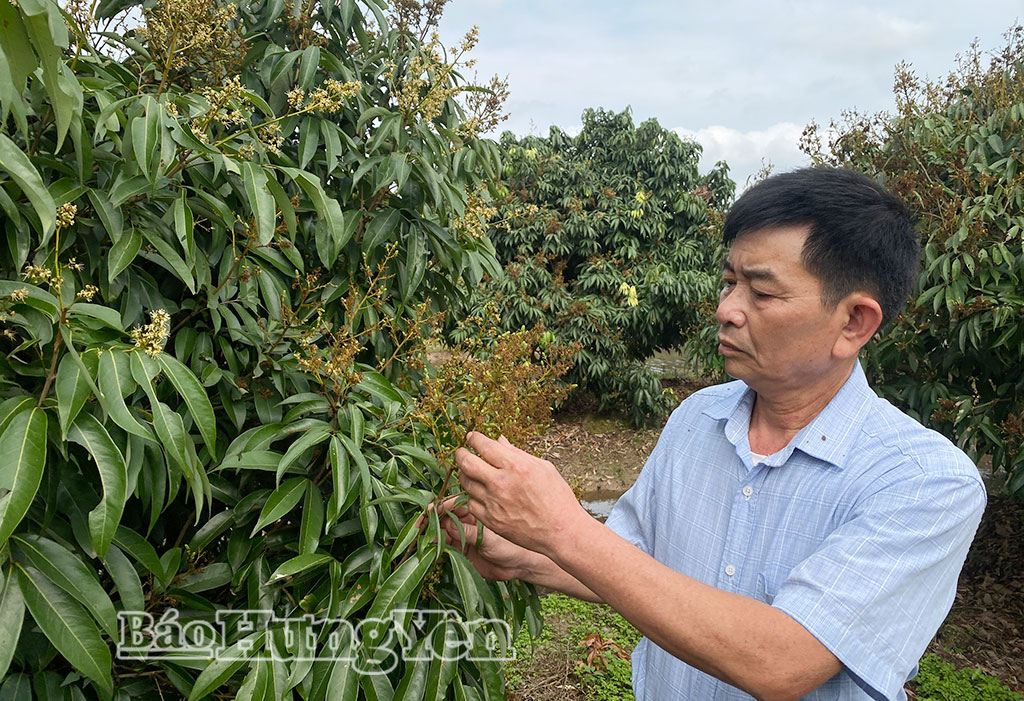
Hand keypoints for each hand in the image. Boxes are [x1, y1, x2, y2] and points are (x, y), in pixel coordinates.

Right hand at [429, 496, 533, 580]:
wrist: (519, 567)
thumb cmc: (512, 546)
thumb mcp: (490, 538)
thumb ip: (469, 532)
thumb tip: (447, 524)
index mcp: (476, 511)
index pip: (454, 505)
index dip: (441, 507)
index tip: (431, 510)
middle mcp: (467, 521)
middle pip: (444, 517)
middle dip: (431, 519)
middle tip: (419, 524)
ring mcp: (463, 535)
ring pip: (442, 531)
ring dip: (432, 533)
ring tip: (422, 536)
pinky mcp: (460, 551)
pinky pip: (444, 546)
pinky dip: (435, 546)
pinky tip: (429, 548)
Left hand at [455, 432, 587, 556]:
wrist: (561, 531)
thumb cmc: (557, 497)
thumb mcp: (543, 468)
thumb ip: (517, 453)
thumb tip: (499, 441)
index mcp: (516, 466)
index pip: (484, 445)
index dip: (474, 438)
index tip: (471, 437)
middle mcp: (501, 483)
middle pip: (466, 463)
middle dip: (461, 454)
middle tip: (462, 453)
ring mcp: (493, 503)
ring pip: (466, 483)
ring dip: (465, 474)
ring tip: (471, 472)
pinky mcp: (490, 520)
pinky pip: (471, 503)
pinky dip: (473, 496)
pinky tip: (480, 493)